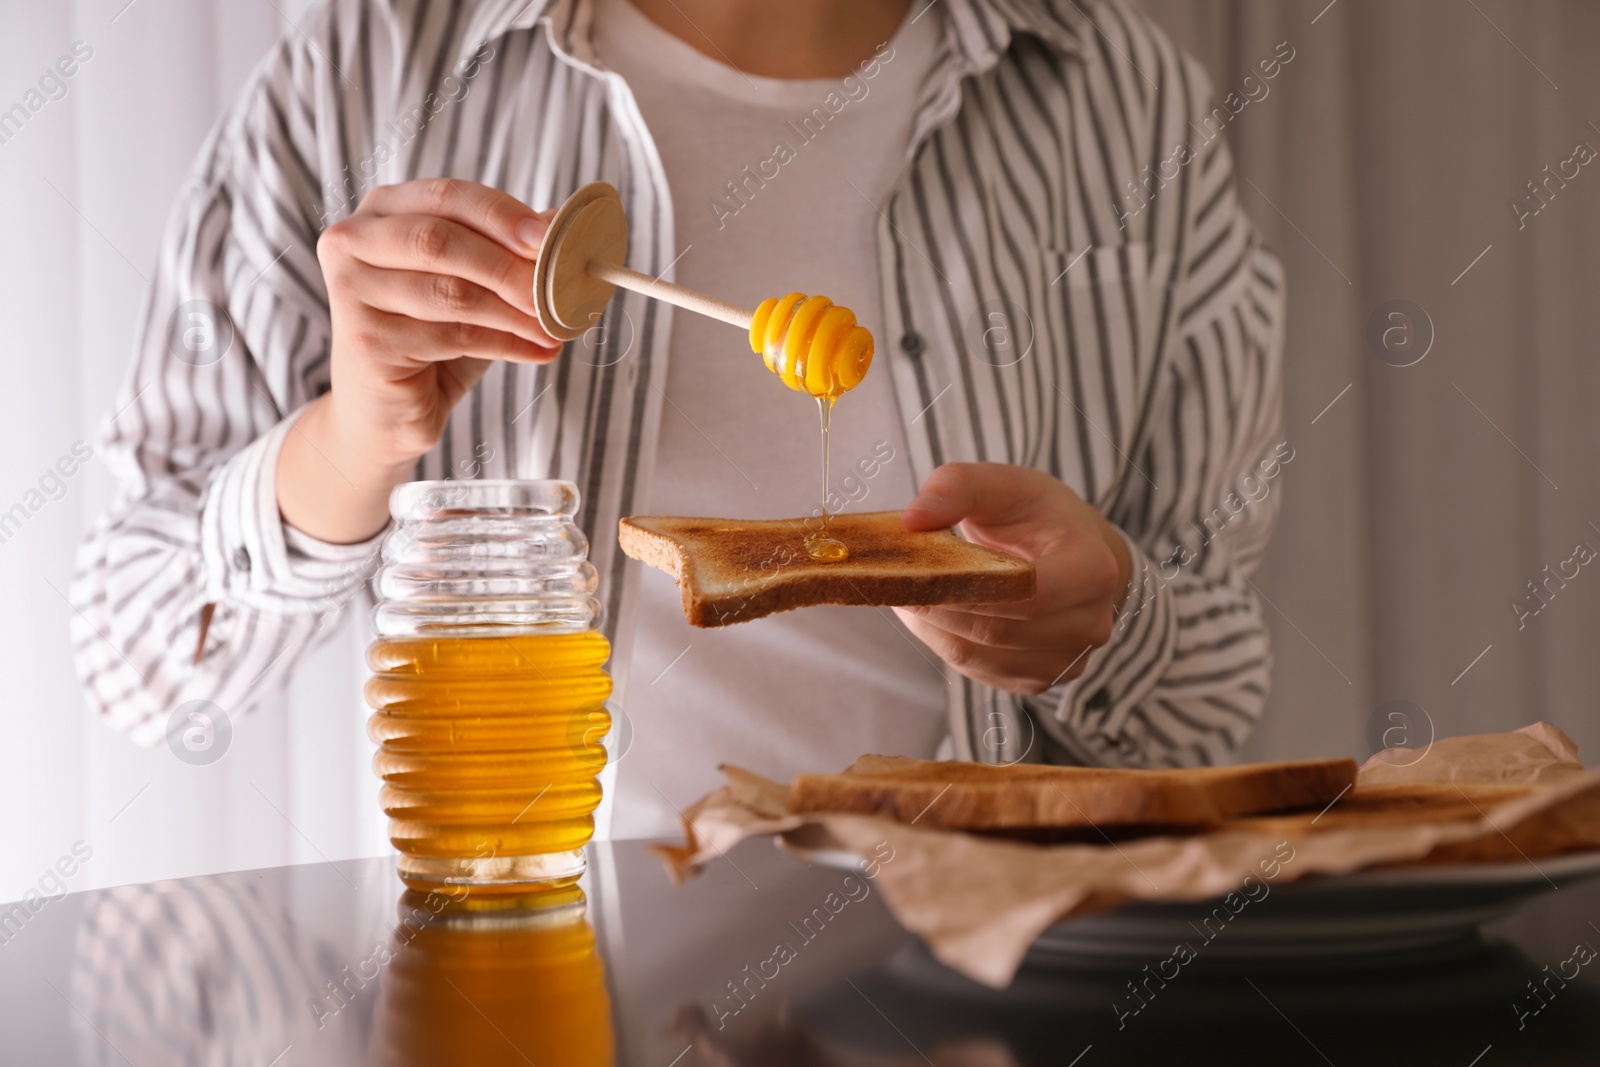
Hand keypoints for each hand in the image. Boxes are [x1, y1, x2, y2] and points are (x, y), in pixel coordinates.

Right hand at [279, 179, 560, 541]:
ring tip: (554, 325)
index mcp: (382, 211)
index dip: (502, 215)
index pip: (447, 196)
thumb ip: (509, 250)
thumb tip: (564, 222)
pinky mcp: (366, 339)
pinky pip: (452, 336)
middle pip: (440, 240)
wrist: (389, 409)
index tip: (549, 239)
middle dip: (508, 266)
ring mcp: (352, 290)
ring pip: (450, 292)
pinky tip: (539, 351)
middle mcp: (353, 242)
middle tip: (557, 288)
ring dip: (514, 311)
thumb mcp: (474, 284)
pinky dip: (506, 343)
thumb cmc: (432, 338)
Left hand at [893, 463, 1132, 694]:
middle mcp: (1089, 623)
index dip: (965, 589)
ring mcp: (1067, 659)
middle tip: (893, 582)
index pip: (1028, 594)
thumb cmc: (1037, 515)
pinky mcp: (1039, 680)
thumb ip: (957, 487)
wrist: (1072, 553)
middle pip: (996, 629)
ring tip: (907, 593)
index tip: (915, 572)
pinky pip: (978, 670)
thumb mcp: (1004, 484)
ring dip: (932, 627)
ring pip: (979, 655)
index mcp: (1093, 569)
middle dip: (936, 607)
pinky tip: (931, 614)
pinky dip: (944, 642)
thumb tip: (913, 521)